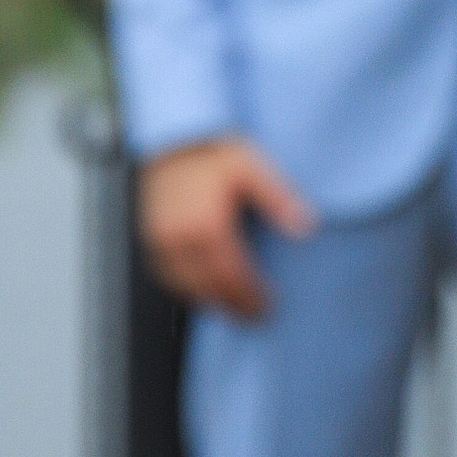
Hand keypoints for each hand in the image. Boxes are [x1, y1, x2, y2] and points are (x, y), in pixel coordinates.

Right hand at [137, 134, 315, 319]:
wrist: (174, 140)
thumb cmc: (213, 152)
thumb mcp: (252, 166)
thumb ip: (278, 198)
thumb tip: (306, 226)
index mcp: (205, 224)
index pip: (230, 275)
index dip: (249, 296)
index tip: (266, 307)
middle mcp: (177, 237)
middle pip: (208, 287)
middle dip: (232, 305)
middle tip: (253, 316)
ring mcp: (159, 240)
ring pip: (185, 286)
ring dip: (210, 301)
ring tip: (233, 309)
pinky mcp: (150, 238)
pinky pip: (166, 276)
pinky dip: (187, 289)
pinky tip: (205, 290)